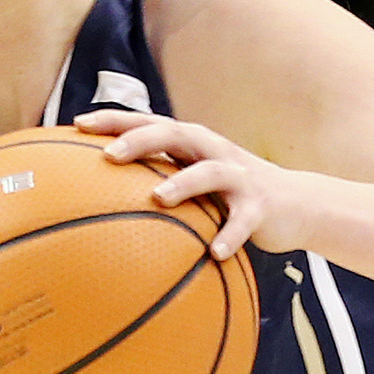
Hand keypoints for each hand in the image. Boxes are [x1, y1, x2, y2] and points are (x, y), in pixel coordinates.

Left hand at [74, 110, 312, 258]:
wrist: (295, 204)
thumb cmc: (227, 194)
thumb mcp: (191, 180)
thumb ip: (154, 178)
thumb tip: (95, 197)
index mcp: (190, 144)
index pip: (148, 122)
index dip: (115, 120)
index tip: (78, 124)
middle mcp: (212, 151)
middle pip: (175, 134)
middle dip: (141, 140)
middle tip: (109, 155)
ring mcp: (238, 176)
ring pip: (210, 172)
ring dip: (184, 183)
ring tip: (158, 199)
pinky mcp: (260, 205)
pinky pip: (243, 220)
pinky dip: (230, 235)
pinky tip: (215, 253)